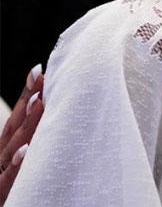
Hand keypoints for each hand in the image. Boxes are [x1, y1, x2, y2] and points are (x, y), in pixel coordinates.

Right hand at [0, 64, 43, 202]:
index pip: (18, 118)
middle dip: (29, 103)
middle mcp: (2, 157)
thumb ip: (35, 138)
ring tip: (41, 102)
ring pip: (12, 147)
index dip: (27, 95)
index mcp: (8, 148)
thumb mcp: (28, 160)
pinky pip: (9, 180)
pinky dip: (16, 165)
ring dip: (27, 125)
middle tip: (43, 79)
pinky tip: (26, 150)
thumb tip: (52, 108)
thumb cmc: (19, 185)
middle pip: (14, 127)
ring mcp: (0, 174)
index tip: (39, 71)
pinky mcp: (3, 194)